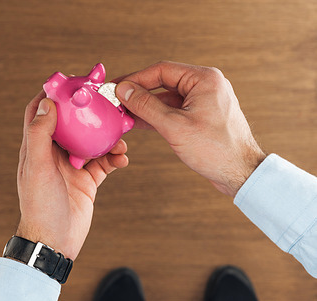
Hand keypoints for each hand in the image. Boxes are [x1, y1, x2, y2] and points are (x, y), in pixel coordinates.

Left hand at [16, 91, 128, 259]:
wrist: (55, 241)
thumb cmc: (40, 205)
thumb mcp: (37, 168)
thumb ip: (40, 135)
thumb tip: (46, 102)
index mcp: (36, 147)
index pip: (40, 112)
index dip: (52, 95)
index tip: (71, 82)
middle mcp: (54, 154)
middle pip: (72, 123)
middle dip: (88, 112)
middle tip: (106, 101)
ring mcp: (72, 166)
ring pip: (92, 142)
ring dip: (107, 137)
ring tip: (121, 136)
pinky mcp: (87, 180)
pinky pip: (104, 163)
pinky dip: (115, 158)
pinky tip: (124, 158)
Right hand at [115, 61, 265, 196]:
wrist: (241, 173)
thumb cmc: (216, 149)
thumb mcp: (174, 127)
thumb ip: (146, 106)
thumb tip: (124, 90)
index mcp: (205, 79)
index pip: (161, 70)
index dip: (135, 79)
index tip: (116, 87)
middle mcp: (206, 85)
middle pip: (163, 82)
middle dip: (138, 93)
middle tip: (116, 100)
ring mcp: (204, 101)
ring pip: (167, 98)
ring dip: (145, 106)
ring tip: (123, 113)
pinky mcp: (201, 116)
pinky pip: (174, 110)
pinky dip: (156, 116)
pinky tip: (137, 122)